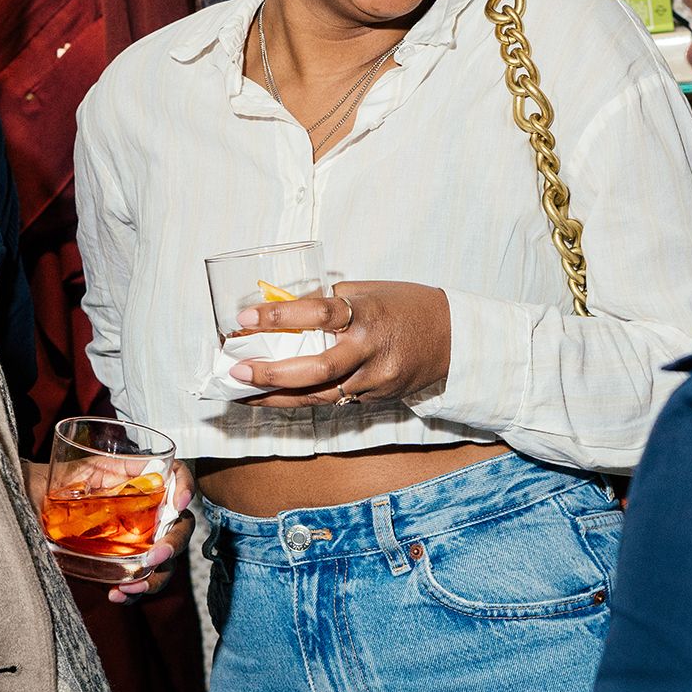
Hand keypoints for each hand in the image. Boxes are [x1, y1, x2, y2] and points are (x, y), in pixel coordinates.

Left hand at [24, 458, 196, 604]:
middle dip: (173, 544)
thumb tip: (141, 465)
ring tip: (132, 586)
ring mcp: (138, 540)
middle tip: (155, 556)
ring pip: (165, 562)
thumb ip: (111, 468)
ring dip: (155, 577)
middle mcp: (148, 511)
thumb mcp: (86, 465)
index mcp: (142, 481)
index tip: (179, 503)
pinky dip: (132, 592)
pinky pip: (138, 581)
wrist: (32, 502)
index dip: (187, 486)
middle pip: (180, 525)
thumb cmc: (59, 478)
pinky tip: (117, 594)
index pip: (177, 476)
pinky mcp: (122, 563)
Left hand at [232, 281, 450, 408]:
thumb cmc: (407, 305)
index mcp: (368, 314)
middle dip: (271, 374)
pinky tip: (274, 399)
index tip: (244, 318)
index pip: (318, 314)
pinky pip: (334, 400)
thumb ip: (332, 299)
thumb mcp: (371, 290)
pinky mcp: (377, 398)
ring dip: (277, 396)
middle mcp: (371, 351)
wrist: (454, 339)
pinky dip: (302, 400)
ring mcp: (375, 380)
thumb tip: (286, 304)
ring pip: (320, 395)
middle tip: (237, 372)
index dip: (279, 316)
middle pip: (316, 369)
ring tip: (243, 393)